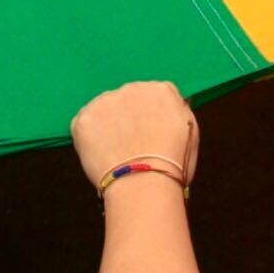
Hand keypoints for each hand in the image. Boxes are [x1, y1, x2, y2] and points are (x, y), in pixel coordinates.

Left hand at [70, 81, 198, 193]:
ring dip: (107, 126)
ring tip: (116, 154)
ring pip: (103, 110)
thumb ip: (178, 111)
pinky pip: (84, 125)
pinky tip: (102, 155)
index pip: (153, 97)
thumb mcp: (190, 132)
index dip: (150, 117)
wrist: (145, 183)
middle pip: (126, 100)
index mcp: (160, 91)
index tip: (149, 135)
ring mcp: (105, 102)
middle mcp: (132, 88)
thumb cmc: (172, 164)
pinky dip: (89, 139)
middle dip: (127, 118)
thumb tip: (171, 104)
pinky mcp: (84, 119)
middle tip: (131, 147)